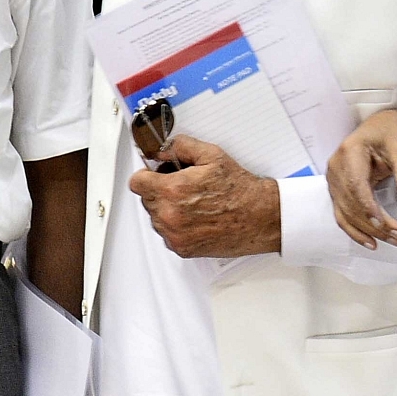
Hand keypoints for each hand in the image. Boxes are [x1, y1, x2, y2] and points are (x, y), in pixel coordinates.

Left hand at [128, 135, 280, 258]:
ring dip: (167, 210)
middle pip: (146, 200)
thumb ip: (180, 146)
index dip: (146, 175)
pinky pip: (168, 235)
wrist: (259, 217)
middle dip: (160, 191)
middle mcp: (169, 215)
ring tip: (193, 203)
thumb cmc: (240, 190)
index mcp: (172, 190)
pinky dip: (177, 227)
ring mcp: (175, 235)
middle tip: (183, 186)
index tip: (155, 174)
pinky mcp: (182, 249)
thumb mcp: (211, 155)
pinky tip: (197, 218)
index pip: (136, 183)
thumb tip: (162, 150)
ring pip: (156, 218)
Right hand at [327, 109, 396, 248]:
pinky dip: (354, 231)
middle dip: (373, 224)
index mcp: (349, 152)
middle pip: (351, 203)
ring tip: (391, 240)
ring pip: (345, 212)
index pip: (355, 185)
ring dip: (367, 231)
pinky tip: (370, 242)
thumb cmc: (389, 135)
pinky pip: (342, 215)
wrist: (379, 129)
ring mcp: (333, 180)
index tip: (382, 224)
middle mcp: (336, 167)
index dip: (366, 207)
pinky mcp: (336, 190)